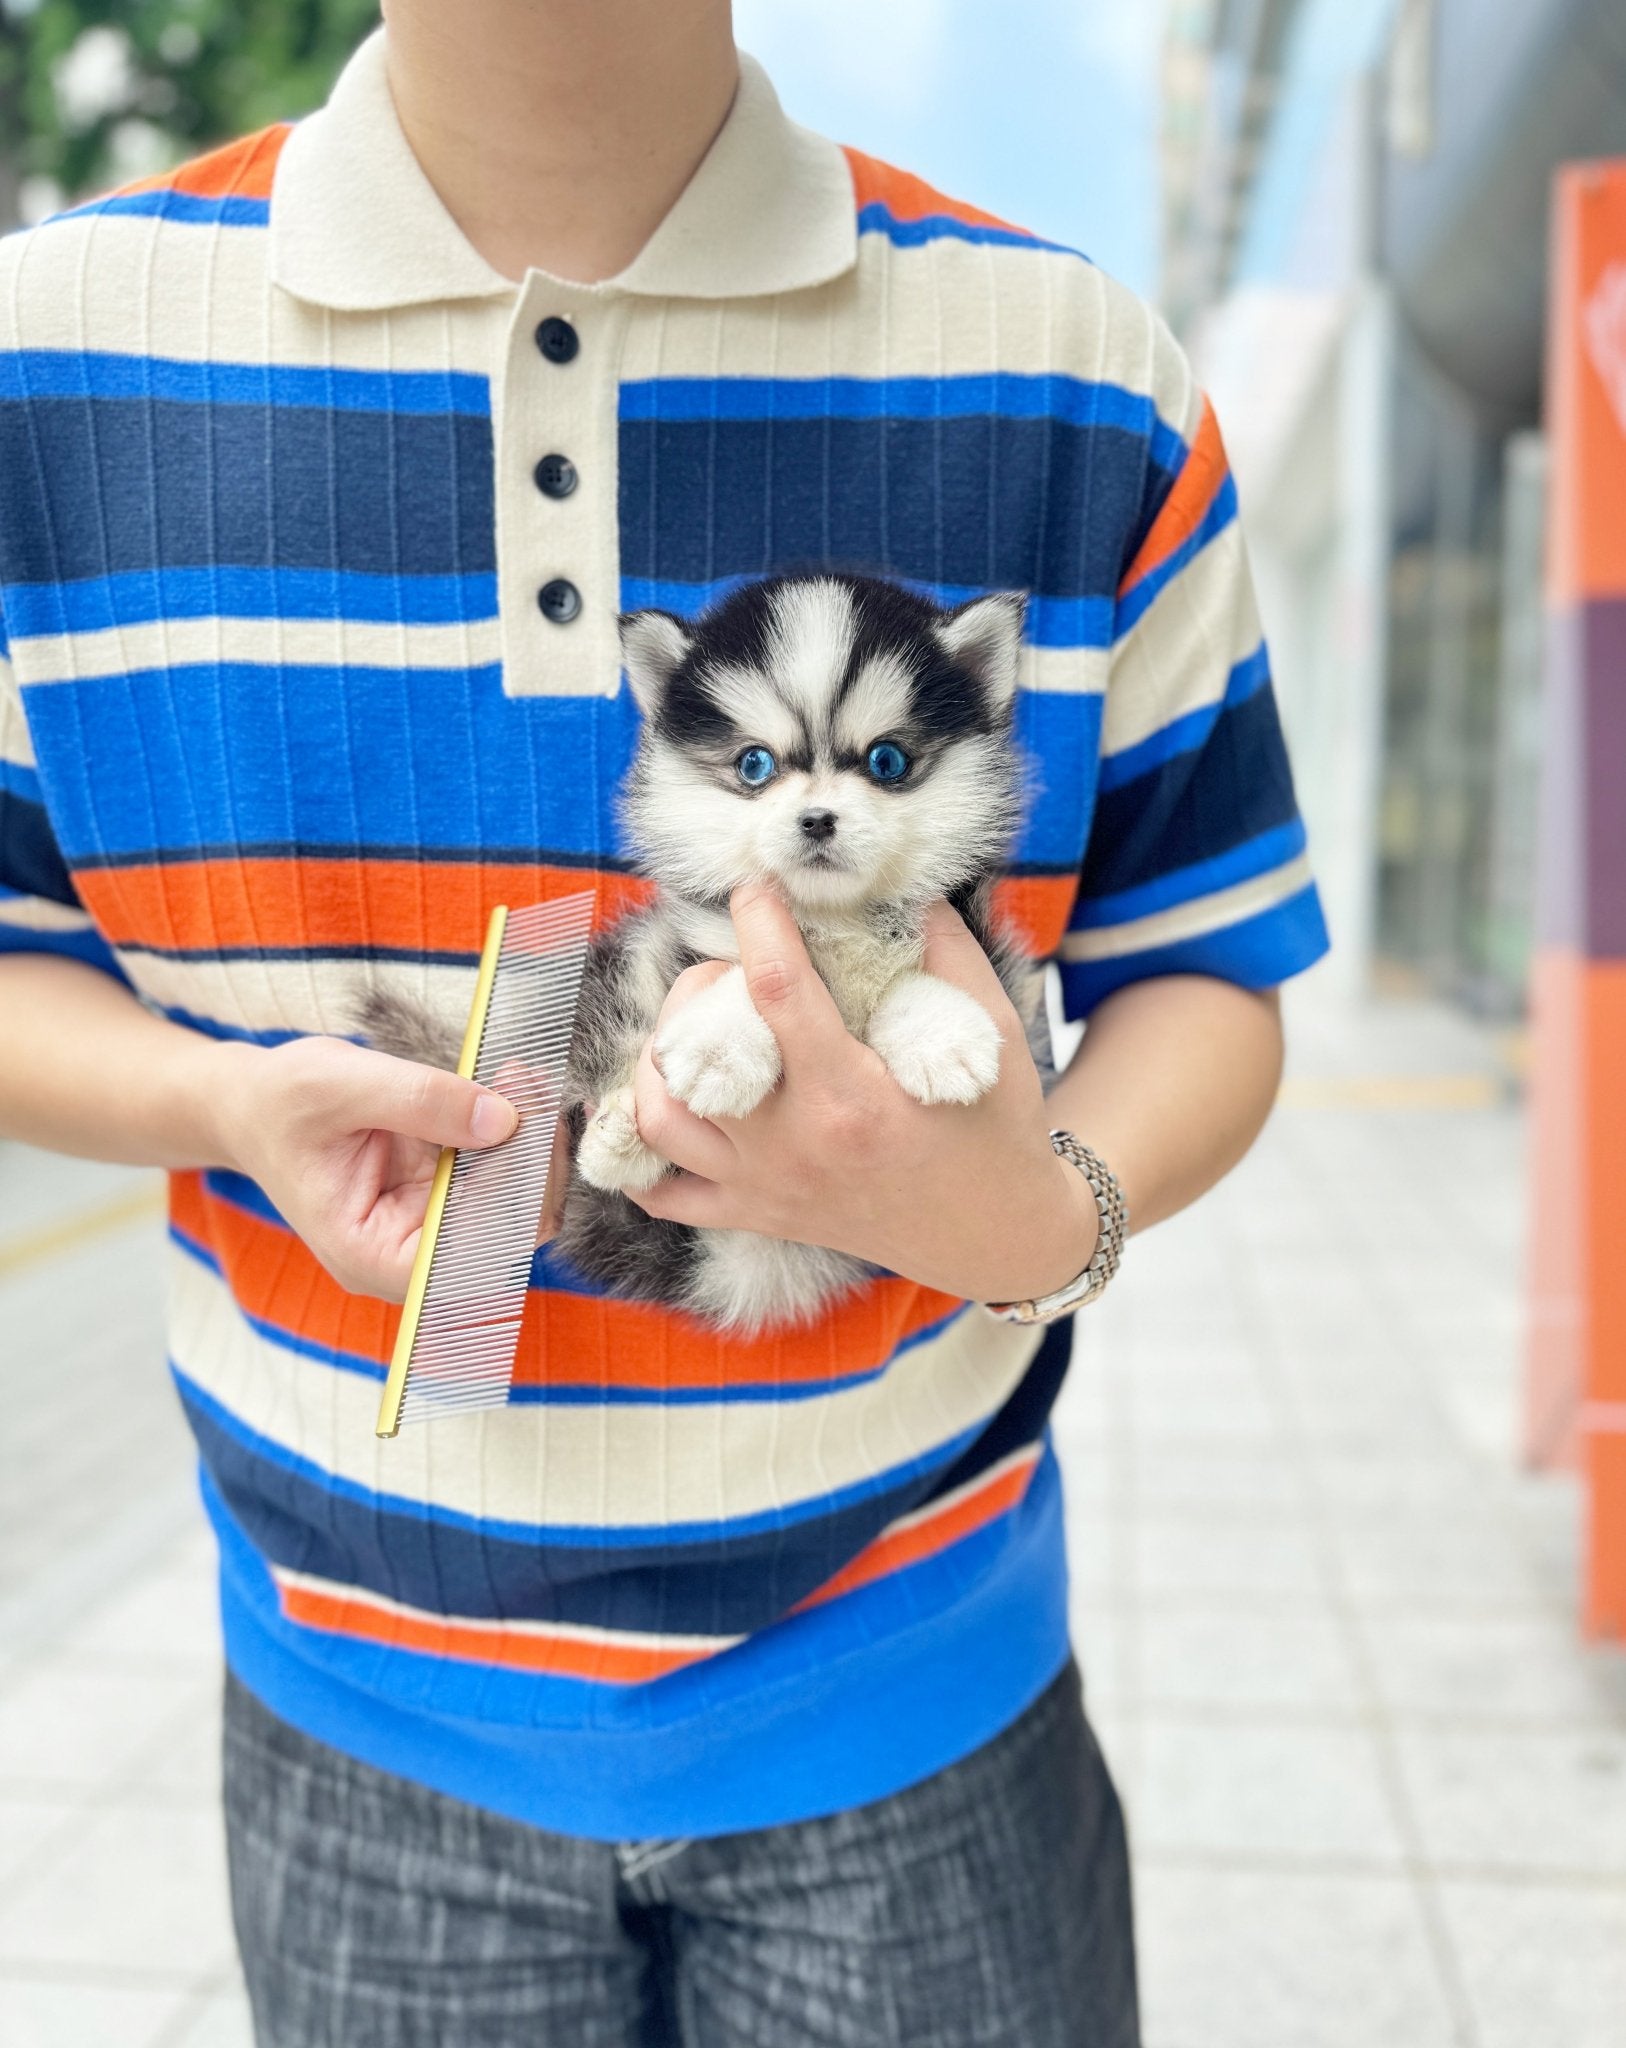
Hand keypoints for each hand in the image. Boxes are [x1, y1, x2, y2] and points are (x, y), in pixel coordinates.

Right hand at [204, 1036, 518, 1300]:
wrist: (257, 1104)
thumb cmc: (280, 1102)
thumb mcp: (338, 1084)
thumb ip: (420, 1100)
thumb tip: (502, 1119)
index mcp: (370, 1255)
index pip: (469, 1254)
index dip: (512, 1196)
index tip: (526, 1122)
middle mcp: (407, 1256)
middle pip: (507, 1236)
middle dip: (533, 1165)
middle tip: (533, 1089)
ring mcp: (431, 1227)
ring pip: (516, 1208)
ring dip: (534, 1148)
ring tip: (526, 1082)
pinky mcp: (446, 1195)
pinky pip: (503, 1179)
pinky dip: (520, 1137)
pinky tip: (520, 1092)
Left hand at [625, 888, 1100, 1303]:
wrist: (993, 1238)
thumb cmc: (995, 1131)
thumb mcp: (993, 1035)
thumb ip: (948, 954)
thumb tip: (905, 888)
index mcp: (852, 1098)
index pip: (777, 992)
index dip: (758, 925)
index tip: (757, 891)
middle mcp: (794, 1147)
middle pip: (693, 1054)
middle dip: (697, 989)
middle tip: (731, 970)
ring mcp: (765, 1187)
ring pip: (658, 1119)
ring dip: (658, 1061)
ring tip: (694, 1032)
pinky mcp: (755, 1217)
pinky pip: (662, 1194)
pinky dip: (646, 1150)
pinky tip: (673, 1103)